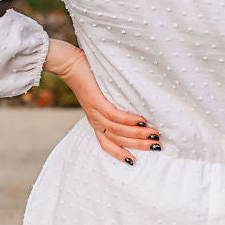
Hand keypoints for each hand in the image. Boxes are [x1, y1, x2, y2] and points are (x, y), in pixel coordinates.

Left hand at [44, 38, 159, 164]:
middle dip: (138, 145)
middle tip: (157, 147)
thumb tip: (137, 108)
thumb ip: (114, 104)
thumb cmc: (88, 76)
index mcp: (95, 121)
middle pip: (117, 139)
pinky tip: (142, 120)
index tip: (134, 161)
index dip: (119, 153)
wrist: (68, 63)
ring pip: (117, 130)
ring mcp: (94, 112)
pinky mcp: (95, 102)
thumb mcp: (102, 95)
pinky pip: (114, 115)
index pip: (107, 143)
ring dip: (138, 134)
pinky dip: (129, 119)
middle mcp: (94, 120)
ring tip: (154, 135)